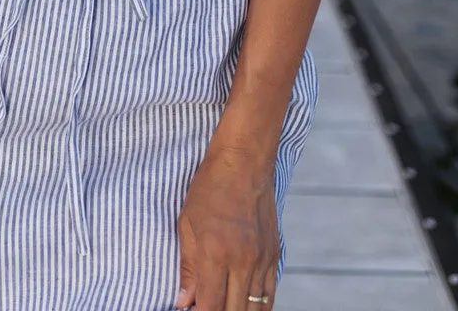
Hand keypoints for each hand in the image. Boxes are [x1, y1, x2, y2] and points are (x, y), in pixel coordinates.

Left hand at [175, 144, 279, 309]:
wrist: (244, 161)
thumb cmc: (210, 187)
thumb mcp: (187, 223)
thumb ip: (187, 266)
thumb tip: (183, 301)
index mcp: (216, 254)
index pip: (209, 307)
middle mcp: (242, 262)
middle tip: (204, 308)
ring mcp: (262, 260)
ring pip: (254, 308)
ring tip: (224, 307)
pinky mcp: (274, 254)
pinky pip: (269, 293)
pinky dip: (258, 307)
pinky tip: (246, 307)